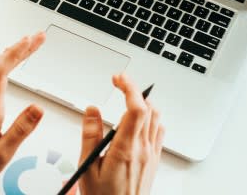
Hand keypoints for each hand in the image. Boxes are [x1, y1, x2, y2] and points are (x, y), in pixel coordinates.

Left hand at [0, 32, 45, 185]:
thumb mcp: (2, 153)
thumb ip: (20, 130)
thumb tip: (37, 108)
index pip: (1, 70)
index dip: (17, 52)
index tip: (32, 41)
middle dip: (19, 48)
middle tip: (37, 38)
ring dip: (9, 54)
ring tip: (23, 46)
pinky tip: (1, 66)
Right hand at [77, 74, 163, 194]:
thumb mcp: (87, 168)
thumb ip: (89, 136)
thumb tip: (92, 111)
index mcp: (126, 150)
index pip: (136, 109)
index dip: (129, 88)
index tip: (118, 78)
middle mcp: (144, 150)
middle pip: (149, 109)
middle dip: (135, 90)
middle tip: (119, 84)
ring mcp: (152, 156)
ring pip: (157, 119)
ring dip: (145, 104)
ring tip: (129, 99)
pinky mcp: (154, 162)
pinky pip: (159, 132)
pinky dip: (151, 119)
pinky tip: (140, 122)